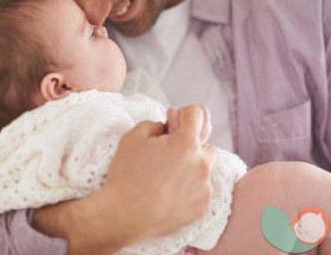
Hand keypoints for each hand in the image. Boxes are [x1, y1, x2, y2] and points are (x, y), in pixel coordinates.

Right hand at [33, 105, 218, 253]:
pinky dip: (190, 190)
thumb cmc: (126, 174)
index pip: (197, 114)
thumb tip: (166, 127)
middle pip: (208, 146)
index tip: (175, 121)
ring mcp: (203, 188)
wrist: (122, 216)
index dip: (184, 114)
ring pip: (206, 171)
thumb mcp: (133, 137)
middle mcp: (202, 164)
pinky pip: (200, 192)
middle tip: (173, 153)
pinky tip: (169, 193)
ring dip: (194, 169)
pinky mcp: (200, 208)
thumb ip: (154, 124)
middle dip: (194, 147)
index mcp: (187, 143)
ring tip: (170, 176)